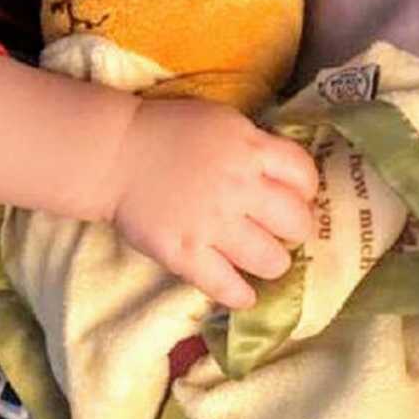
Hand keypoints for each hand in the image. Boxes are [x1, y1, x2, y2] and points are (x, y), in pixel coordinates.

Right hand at [109, 97, 316, 309]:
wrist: (113, 154)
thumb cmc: (167, 132)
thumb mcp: (222, 122)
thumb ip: (255, 146)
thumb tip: (286, 175)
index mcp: (250, 149)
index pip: (304, 175)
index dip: (305, 189)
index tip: (295, 197)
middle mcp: (239, 188)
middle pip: (297, 222)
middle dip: (294, 230)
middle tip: (280, 232)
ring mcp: (212, 224)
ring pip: (271, 260)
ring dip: (272, 263)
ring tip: (261, 259)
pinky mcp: (185, 253)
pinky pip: (226, 286)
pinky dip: (241, 295)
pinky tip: (244, 294)